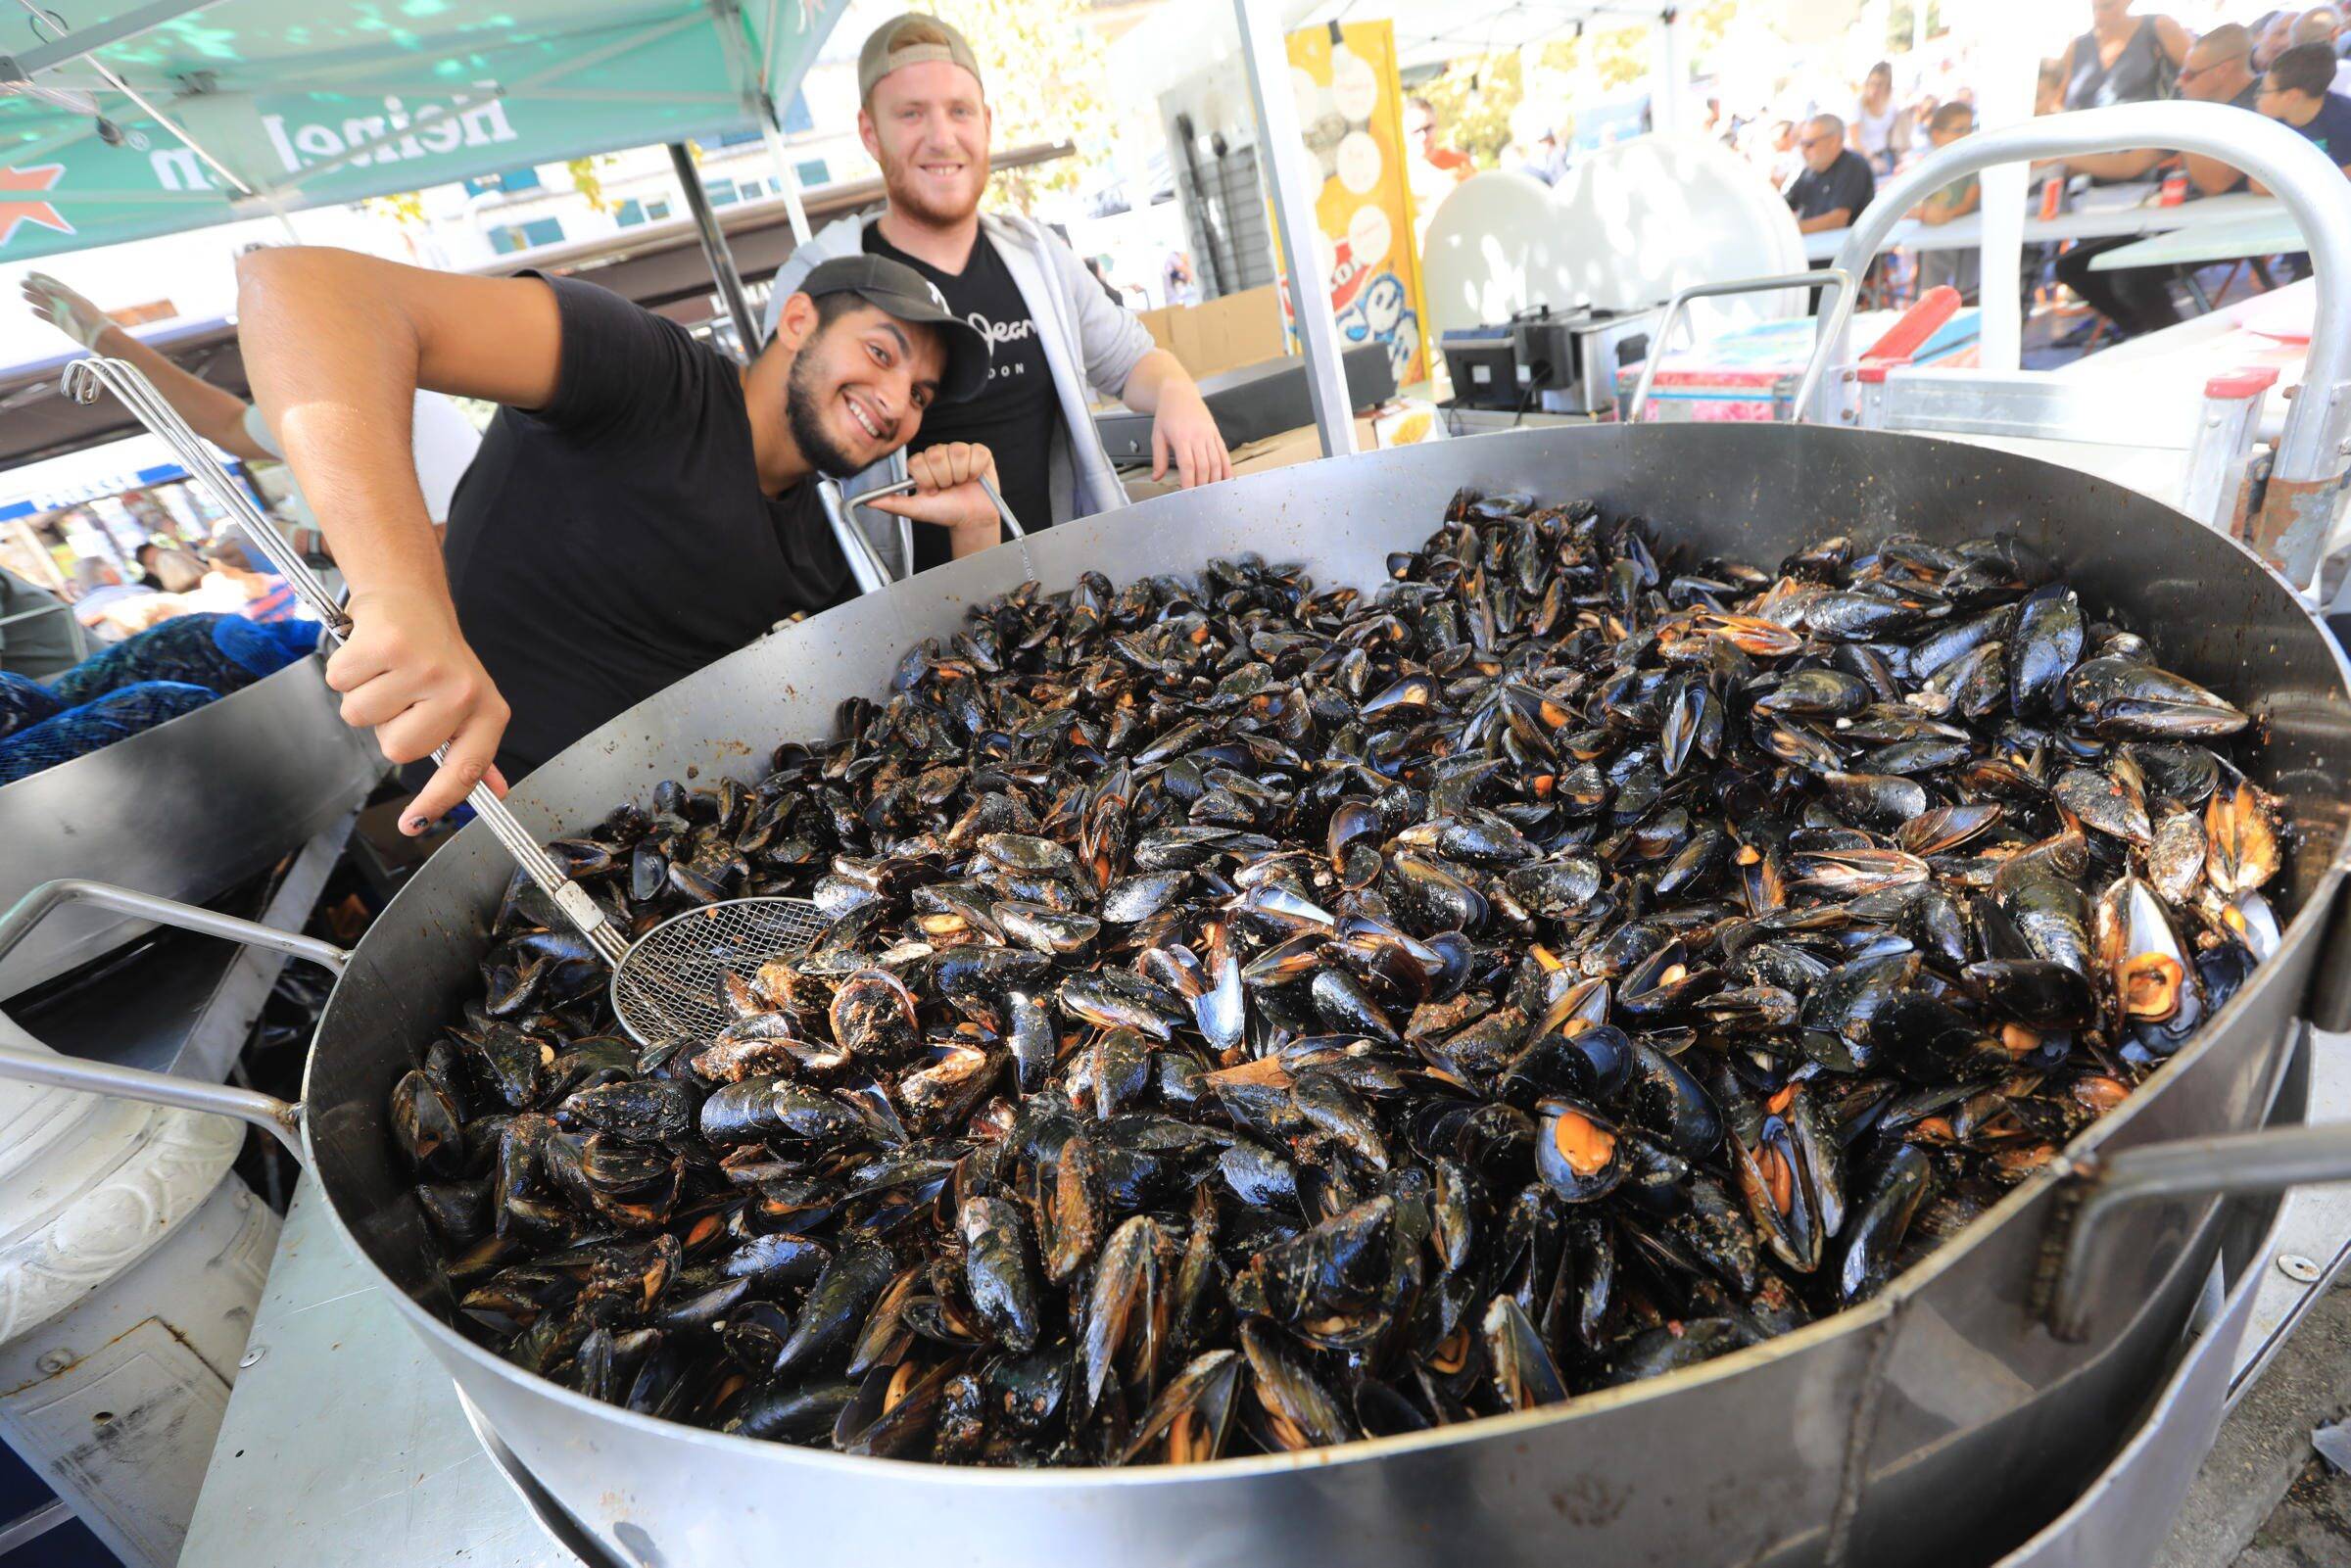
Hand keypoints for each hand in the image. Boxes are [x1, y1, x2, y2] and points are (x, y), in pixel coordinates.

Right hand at [22, 271, 111, 349]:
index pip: (53, 284)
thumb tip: (39, 282)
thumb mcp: (71, 299)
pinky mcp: (63, 324)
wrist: (97, 333)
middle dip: (35, 287)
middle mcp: (66, 303)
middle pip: (47, 293)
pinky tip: (32, 310)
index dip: (41, 278)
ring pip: (46, 304)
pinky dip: (41, 313)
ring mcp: (64, 313)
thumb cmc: (88, 314)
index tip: (29, 273)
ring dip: (35, 299)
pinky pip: (49, 317)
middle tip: (22, 283)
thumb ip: (56, 290)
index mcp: (70, 294)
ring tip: (23, 294)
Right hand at [325, 586, 509, 833]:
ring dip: (362, 696)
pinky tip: (369, 654)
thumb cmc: (435, 656)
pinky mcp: (388, 644)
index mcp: (487, 712)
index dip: (437, 803)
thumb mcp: (467, 702)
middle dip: (386, 727)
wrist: (412, 597)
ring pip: (362, 718)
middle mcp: (462, 692)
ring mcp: (426, 668)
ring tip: (386, 671)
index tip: (412, 825)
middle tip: (401, 694)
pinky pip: (341, 683)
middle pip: (398, 751)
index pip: (465, 772)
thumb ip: (474, 750)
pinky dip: (344, 670)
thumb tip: (494, 791)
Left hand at [865, 443, 1003, 556]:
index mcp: (924, 462)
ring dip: (959, 476)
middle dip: (942, 479)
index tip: (932, 491)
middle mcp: (940, 453)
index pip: (919, 461)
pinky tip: (973, 478)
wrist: (971, 519)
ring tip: (961, 484)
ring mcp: (960, 450)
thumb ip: (892, 502)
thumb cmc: (944, 511)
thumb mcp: (915, 508)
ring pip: (956, 453)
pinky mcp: (980, 453)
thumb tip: (867, 501)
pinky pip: (975, 454)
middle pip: (937, 455)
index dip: (926, 479)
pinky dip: (974, 470)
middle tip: (947, 488)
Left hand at [1150, 382, 1232, 488]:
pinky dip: (1226, 468)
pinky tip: (1225, 479)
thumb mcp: (1157, 435)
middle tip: (1199, 498)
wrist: (1179, 393)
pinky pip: (1223, 453)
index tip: (1187, 494)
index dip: (1189, 481)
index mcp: (1181, 437)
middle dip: (1202, 484)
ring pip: (1216, 461)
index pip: (1187, 465)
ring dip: (1215, 479)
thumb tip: (1157, 477)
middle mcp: (1197, 436)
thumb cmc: (1167, 415)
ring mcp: (1209, 434)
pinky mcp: (1216, 433)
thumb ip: (1158, 458)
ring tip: (1211, 492)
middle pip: (1204, 466)